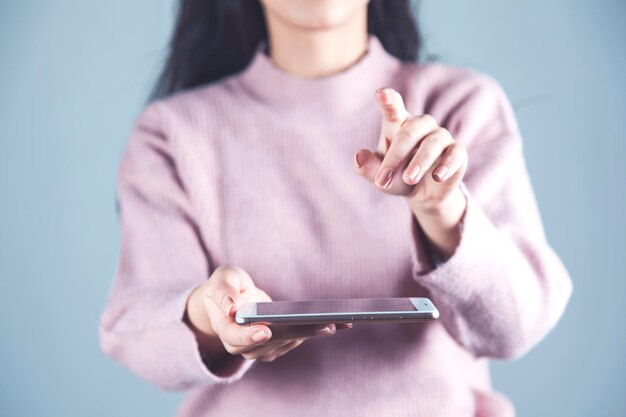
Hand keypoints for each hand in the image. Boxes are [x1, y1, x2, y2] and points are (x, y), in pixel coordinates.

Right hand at [185, 265, 351, 363]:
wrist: (230, 299)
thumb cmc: (225, 285)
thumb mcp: (221, 278)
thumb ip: (224, 291)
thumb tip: (231, 307)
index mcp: (225, 328)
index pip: (236, 337)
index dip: (250, 336)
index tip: (265, 331)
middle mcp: (241, 345)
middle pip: (271, 342)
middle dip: (299, 333)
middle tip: (325, 325)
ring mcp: (259, 349)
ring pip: (288, 342)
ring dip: (313, 332)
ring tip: (339, 322)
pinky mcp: (276, 346)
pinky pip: (296, 340)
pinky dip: (314, 331)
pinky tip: (336, 323)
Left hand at [354, 87, 467, 214]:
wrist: (424, 194)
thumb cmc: (397, 177)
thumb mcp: (379, 177)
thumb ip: (367, 167)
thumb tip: (359, 157)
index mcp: (398, 123)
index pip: (393, 107)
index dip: (388, 100)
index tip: (381, 94)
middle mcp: (421, 125)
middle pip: (409, 132)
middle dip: (396, 157)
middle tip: (382, 181)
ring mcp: (441, 137)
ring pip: (432, 143)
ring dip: (419, 163)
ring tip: (408, 180)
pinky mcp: (458, 152)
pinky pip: (455, 154)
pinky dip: (446, 165)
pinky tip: (437, 177)